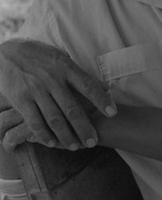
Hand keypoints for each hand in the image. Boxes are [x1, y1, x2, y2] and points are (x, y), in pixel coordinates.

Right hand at [0, 39, 116, 150]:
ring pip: (55, 119)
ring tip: (75, 145)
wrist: (7, 53)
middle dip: (85, 127)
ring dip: (67, 136)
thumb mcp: (58, 56)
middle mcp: (52, 79)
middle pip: (73, 108)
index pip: (88, 85)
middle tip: (93, 141)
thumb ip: (75, 71)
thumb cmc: (38, 54)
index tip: (112, 113)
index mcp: (65, 66)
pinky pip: (36, 122)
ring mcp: (36, 90)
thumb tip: (98, 84)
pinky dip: (45, 135)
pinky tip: (53, 143)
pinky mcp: (21, 99)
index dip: (101, 100)